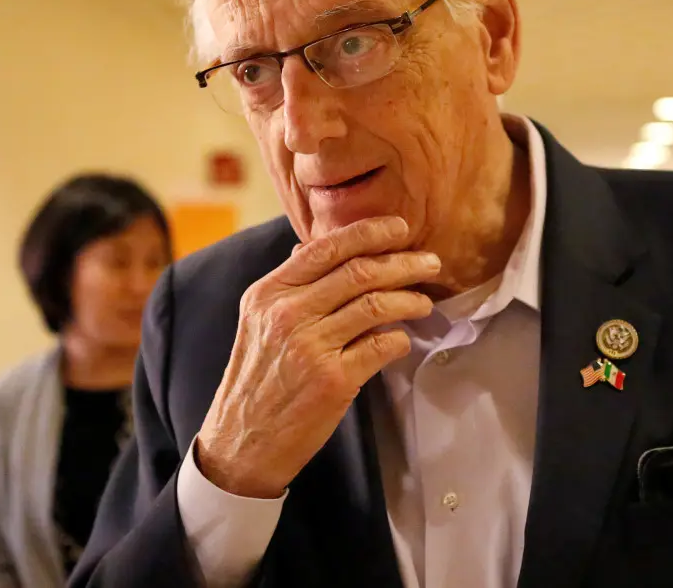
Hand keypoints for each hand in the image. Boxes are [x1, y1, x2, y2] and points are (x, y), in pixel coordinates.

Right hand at [196, 216, 438, 498]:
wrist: (242, 443)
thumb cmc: (257, 381)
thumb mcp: (257, 324)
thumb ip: (288, 287)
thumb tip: (314, 249)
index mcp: (268, 294)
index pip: (325, 247)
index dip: (369, 232)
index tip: (399, 229)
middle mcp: (288, 314)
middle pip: (360, 272)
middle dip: (404, 262)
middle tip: (429, 263)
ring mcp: (311, 347)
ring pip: (377, 305)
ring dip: (411, 299)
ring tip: (424, 301)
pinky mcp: (333, 380)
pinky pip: (382, 345)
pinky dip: (401, 338)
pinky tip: (404, 339)